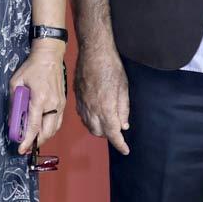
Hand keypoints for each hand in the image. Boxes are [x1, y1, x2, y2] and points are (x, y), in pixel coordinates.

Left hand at [8, 43, 65, 154]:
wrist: (49, 57)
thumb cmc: (31, 68)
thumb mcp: (16, 82)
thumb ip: (14, 101)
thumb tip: (13, 118)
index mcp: (40, 99)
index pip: (33, 126)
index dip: (27, 140)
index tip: (21, 149)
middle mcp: (52, 104)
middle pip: (47, 131)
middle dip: (36, 142)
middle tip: (26, 147)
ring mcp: (60, 104)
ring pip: (54, 129)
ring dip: (44, 137)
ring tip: (33, 140)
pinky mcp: (63, 103)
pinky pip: (58, 122)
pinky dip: (50, 129)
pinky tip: (42, 130)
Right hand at [74, 39, 129, 153]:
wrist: (94, 52)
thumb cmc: (111, 67)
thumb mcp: (124, 88)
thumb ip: (123, 109)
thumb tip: (123, 125)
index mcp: (106, 107)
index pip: (112, 133)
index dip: (120, 144)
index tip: (125, 150)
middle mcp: (92, 109)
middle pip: (99, 132)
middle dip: (109, 134)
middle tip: (118, 128)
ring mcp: (82, 104)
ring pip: (89, 125)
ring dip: (99, 128)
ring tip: (108, 121)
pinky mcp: (77, 98)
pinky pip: (82, 116)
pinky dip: (90, 119)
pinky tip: (96, 113)